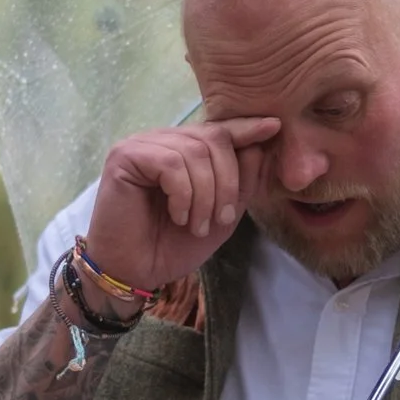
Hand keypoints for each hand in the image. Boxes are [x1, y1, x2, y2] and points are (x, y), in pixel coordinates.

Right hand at [84, 117, 283, 296]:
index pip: (220, 130)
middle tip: (223, 219)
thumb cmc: (174, 245)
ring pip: (195, 152)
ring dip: (206, 195)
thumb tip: (263, 146)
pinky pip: (171, 163)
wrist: (136, 272)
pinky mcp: (124, 157)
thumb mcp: (222, 215)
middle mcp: (162, 140)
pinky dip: (184, 194)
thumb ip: (242, 182)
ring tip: (198, 225)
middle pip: (214, 138)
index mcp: (184, 150)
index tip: (275, 127)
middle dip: (229, 181)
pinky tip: (179, 216)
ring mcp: (141, 145)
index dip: (247, 128)